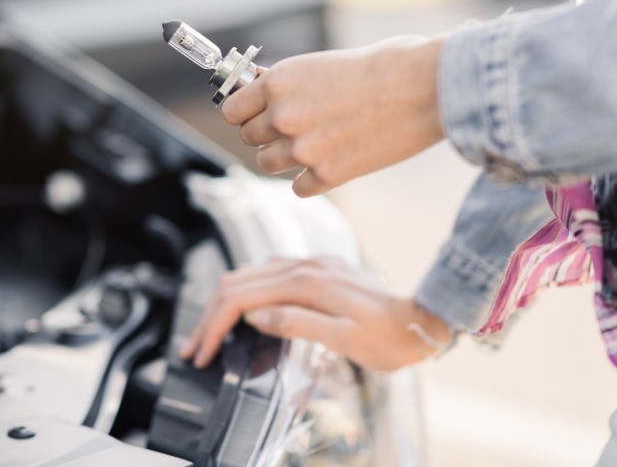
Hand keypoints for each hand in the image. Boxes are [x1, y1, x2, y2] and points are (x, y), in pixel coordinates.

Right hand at [179, 256, 452, 371]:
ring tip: (209, 331)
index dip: (215, 326)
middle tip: (193, 347)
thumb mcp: (344, 340)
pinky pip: (266, 275)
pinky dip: (244, 293)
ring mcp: (309, 265)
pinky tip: (242, 309)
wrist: (422, 321)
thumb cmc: (389, 337)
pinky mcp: (316, 270)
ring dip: (223, 303)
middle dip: (208, 315)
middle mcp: (303, 266)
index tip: (202, 352)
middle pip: (236, 282)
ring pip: (248, 275)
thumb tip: (256, 317)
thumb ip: (297, 323)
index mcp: (306, 283)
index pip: (241, 298)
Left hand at [222, 36, 445, 196]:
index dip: (246, 112)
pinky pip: (298, 188)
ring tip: (314, 143)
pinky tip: (331, 162)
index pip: (232, 110)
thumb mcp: (322, 63)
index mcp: (278, 83)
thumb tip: (261, 86)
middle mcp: (283, 117)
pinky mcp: (327, 175)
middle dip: (268, 134)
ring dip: (286, 157)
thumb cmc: (383, 65)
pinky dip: (311, 180)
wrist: (425, 87)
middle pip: (249, 139)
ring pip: (268, 164)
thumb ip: (288, 82)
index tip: (257, 113)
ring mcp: (303, 149)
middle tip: (295, 127)